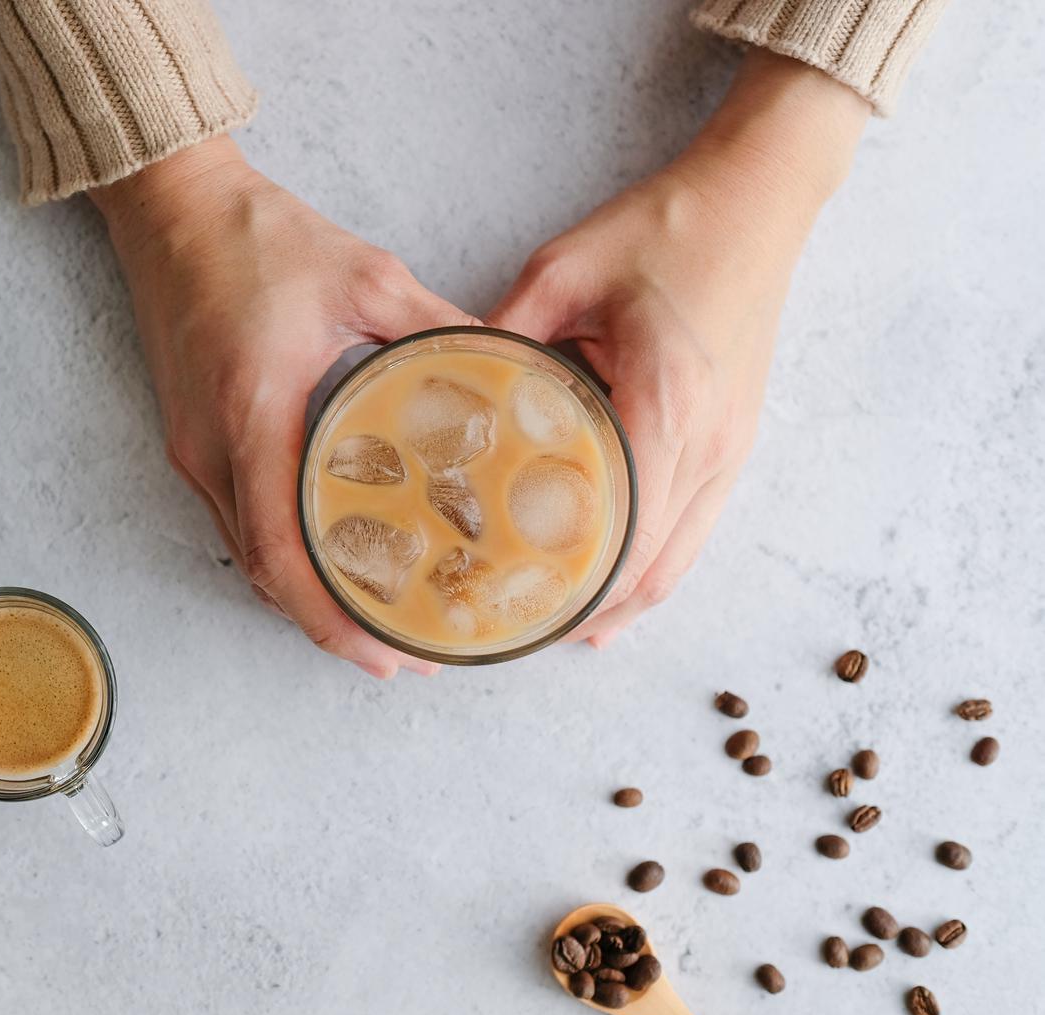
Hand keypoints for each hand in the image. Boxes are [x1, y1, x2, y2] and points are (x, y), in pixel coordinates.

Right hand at [91, 136, 473, 677]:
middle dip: (326, 624)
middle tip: (398, 651)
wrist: (170, 208)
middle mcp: (211, 448)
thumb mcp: (367, 276)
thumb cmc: (258, 238)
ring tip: (371, 615)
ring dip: (302, 595)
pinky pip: (236, 521)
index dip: (331, 616)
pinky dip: (282, 555)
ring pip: (246, 555)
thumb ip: (439, 328)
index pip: (283, 551)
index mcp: (255, 413)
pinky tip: (328, 555)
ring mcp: (191, 449)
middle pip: (263, 573)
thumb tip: (511, 368)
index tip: (385, 652)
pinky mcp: (188, 439)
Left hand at [488, 50, 869, 645]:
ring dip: (617, 602)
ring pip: (676, 563)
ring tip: (548, 623)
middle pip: (649, 570)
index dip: (566, 588)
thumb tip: (442, 391)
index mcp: (664, 404)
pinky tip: (603, 590)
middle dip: (582, 612)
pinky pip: (692, 531)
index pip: (619, 534)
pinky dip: (648, 568)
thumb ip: (500, 340)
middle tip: (510, 629)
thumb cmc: (666, 227)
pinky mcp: (735, 443)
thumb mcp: (560, 272)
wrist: (761, 196)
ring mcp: (731, 450)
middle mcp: (708, 443)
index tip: (506, 611)